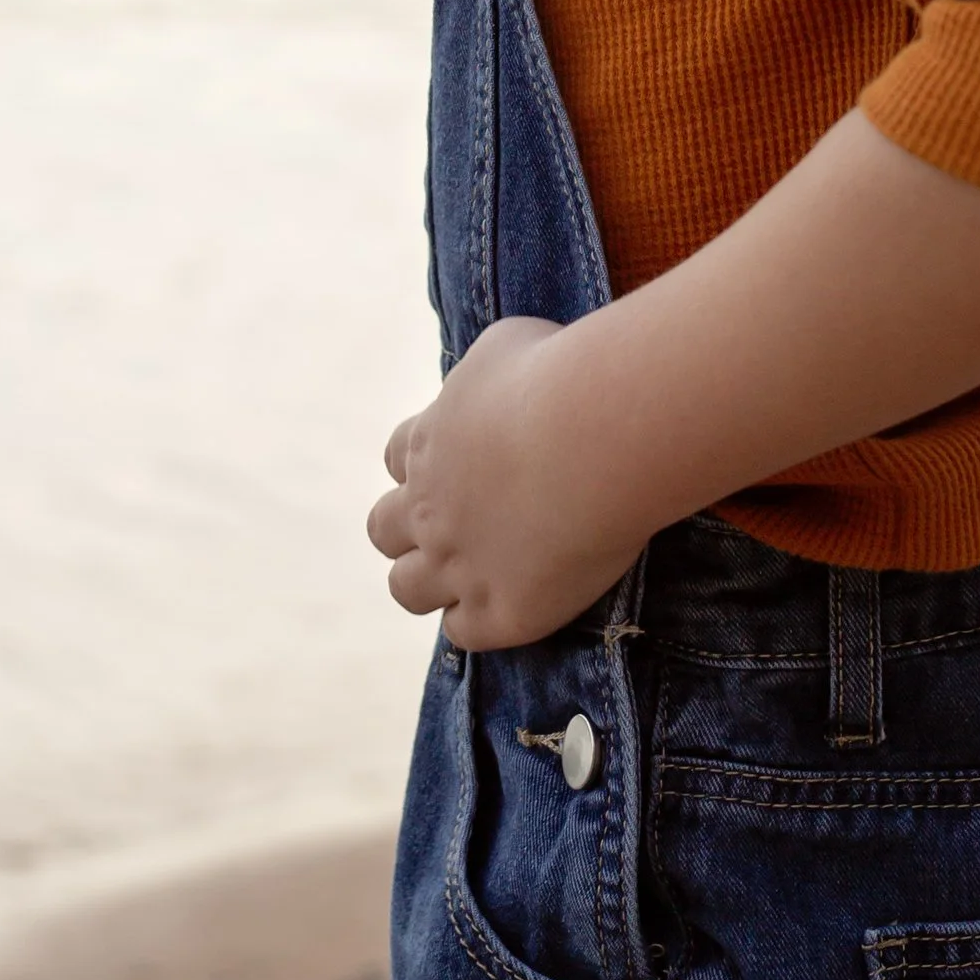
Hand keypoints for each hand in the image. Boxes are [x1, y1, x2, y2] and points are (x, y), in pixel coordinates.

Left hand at [367, 315, 652, 650]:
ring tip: (480, 575)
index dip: (424, 466)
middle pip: (383, 528)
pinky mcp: (500, 611)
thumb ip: (486, 376)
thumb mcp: (507, 346)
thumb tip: (497, 384)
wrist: (596, 435)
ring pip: (406, 589)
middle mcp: (427, 508)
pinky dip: (480, 620)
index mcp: (426, 443)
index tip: (465, 465)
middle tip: (464, 525)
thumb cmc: (560, 374)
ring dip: (431, 583)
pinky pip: (463, 633)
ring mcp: (458, 565)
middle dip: (411, 529)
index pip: (396, 459)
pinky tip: (516, 601)